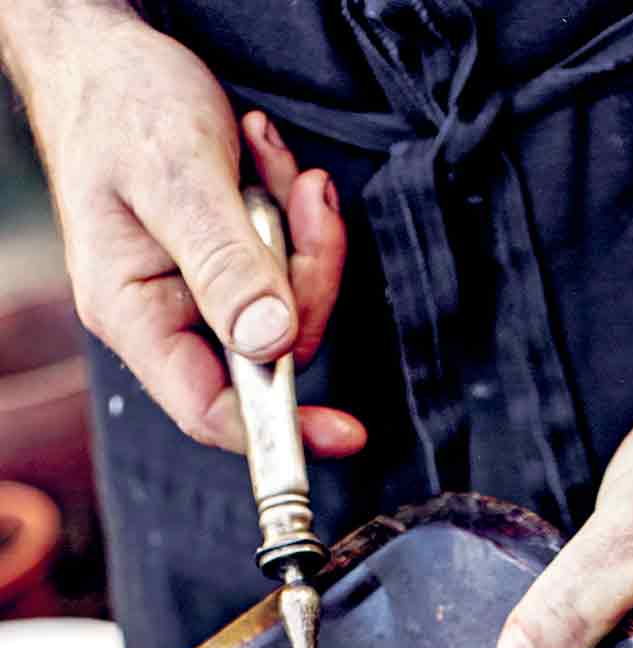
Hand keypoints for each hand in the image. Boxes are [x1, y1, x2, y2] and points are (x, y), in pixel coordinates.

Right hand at [23, 10, 362, 455]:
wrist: (106, 49)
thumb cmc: (118, 101)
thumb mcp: (175, 176)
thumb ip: (224, 262)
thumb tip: (269, 341)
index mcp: (134, 313)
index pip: (209, 408)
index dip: (279, 426)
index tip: (345, 433)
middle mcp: (166, 316)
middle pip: (271, 352)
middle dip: (305, 278)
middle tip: (305, 201)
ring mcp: (198, 294)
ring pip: (289, 307)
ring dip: (301, 235)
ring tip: (275, 164)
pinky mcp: (227, 266)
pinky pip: (287, 269)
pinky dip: (293, 216)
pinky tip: (267, 163)